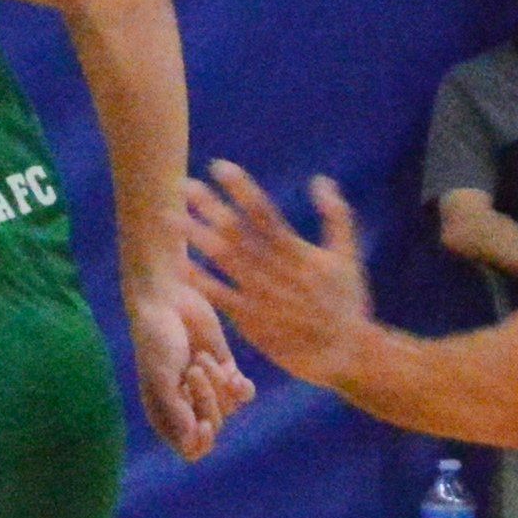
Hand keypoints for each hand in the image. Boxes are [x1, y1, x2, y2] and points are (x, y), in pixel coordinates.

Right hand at [125, 268, 253, 461]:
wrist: (168, 299)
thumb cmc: (156, 339)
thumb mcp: (161, 377)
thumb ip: (176, 411)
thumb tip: (192, 442)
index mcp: (164, 414)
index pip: (189, 449)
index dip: (200, 444)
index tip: (204, 425)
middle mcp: (185, 406)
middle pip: (212, 427)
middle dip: (207, 399)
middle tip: (193, 370)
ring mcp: (206, 389)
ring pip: (229, 408)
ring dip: (217, 382)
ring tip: (199, 357)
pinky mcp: (225, 370)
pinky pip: (242, 393)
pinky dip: (241, 386)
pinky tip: (233, 373)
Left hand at [181, 161, 371, 382]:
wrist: (344, 351)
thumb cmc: (346, 302)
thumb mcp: (347, 255)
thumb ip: (336, 215)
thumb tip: (320, 180)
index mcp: (296, 250)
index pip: (263, 210)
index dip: (240, 188)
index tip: (218, 166)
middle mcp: (274, 268)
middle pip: (236, 230)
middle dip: (209, 206)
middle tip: (183, 185)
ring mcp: (260, 294)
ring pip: (223, 258)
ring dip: (195, 236)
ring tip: (170, 218)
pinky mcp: (251, 319)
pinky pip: (220, 296)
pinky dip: (199, 281)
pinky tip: (178, 264)